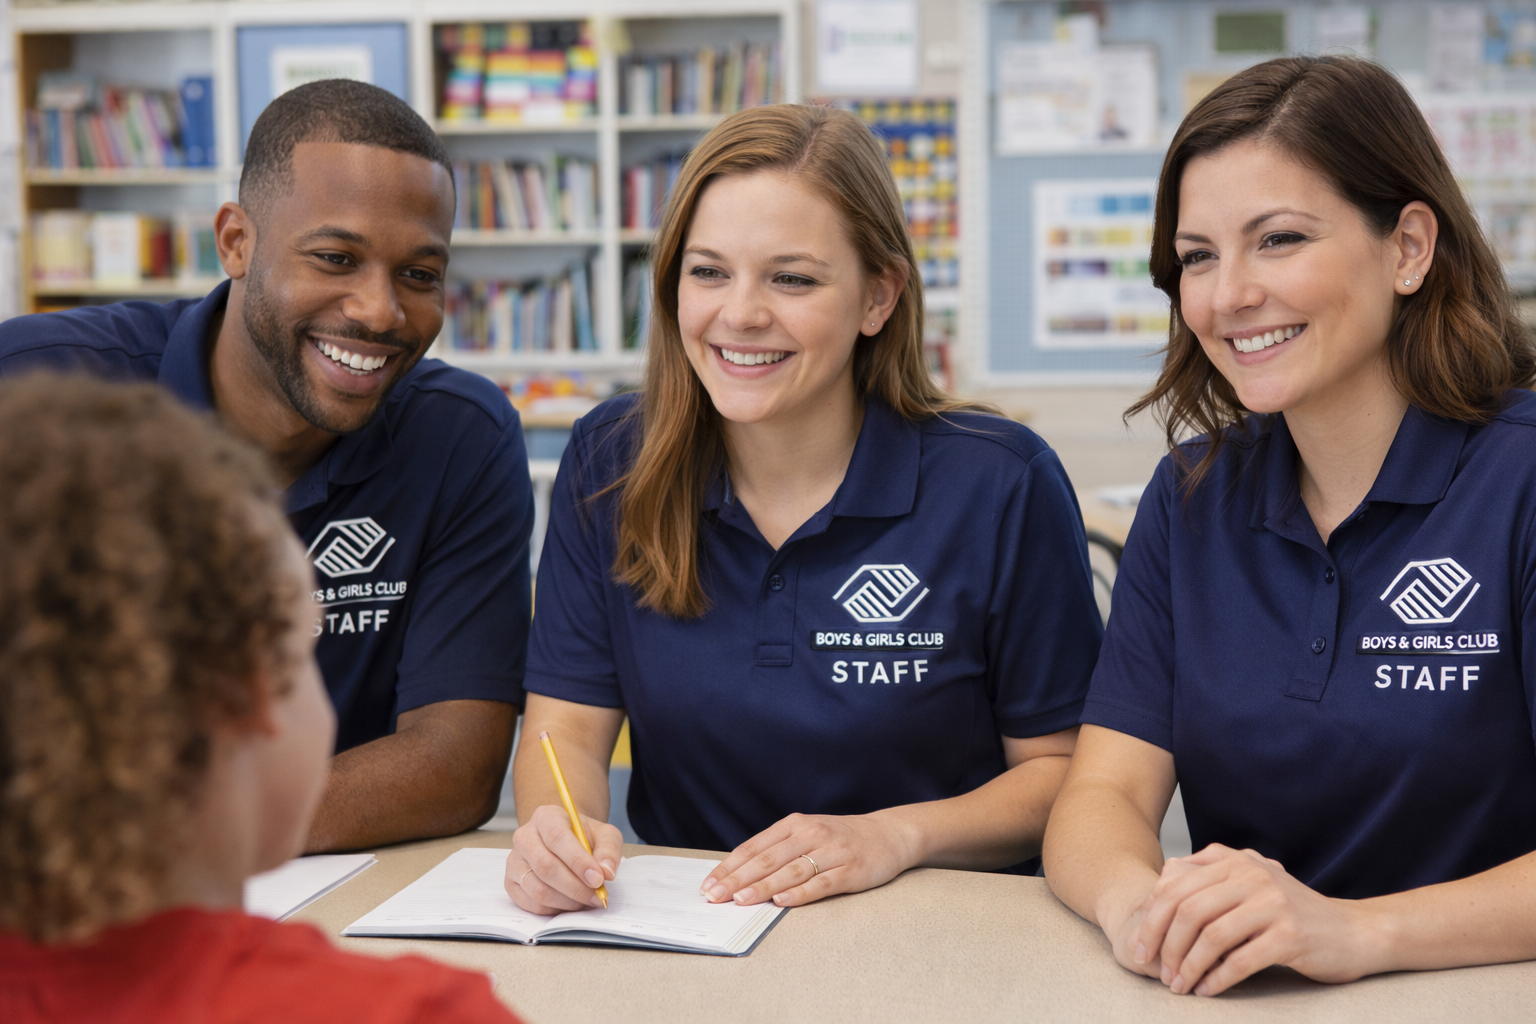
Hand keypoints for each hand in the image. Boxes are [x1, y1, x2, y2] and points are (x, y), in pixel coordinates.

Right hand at [504, 804, 623, 914]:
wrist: (565, 842)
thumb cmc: (583, 838)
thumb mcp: (604, 835)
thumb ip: (609, 850)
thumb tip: (606, 872)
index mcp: (546, 817)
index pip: (558, 838)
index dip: (578, 862)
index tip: (598, 879)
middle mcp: (524, 836)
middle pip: (546, 867)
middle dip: (575, 887)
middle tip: (596, 896)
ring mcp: (514, 861)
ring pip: (538, 889)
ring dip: (566, 901)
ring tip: (585, 900)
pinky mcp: (511, 883)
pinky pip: (530, 904)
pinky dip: (553, 910)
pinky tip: (569, 903)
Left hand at [700, 811, 919, 908]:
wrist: (888, 834)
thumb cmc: (839, 838)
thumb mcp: (807, 834)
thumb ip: (778, 850)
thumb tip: (738, 875)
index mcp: (794, 825)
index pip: (754, 847)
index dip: (729, 866)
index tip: (708, 884)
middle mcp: (811, 834)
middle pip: (767, 859)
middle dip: (737, 879)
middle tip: (715, 896)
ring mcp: (831, 852)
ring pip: (791, 871)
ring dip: (763, 887)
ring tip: (741, 900)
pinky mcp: (850, 871)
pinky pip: (821, 883)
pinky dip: (800, 893)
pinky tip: (782, 901)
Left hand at [1134, 844, 1381, 995]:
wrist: (1352, 932)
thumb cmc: (1291, 912)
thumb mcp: (1250, 882)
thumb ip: (1210, 875)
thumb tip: (1164, 879)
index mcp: (1235, 861)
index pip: (1175, 886)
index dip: (1152, 919)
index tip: (1141, 947)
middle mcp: (1252, 876)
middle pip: (1188, 910)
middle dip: (1165, 944)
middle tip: (1156, 971)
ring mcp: (1272, 904)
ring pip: (1211, 936)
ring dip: (1189, 966)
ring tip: (1179, 986)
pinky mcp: (1290, 936)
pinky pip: (1240, 960)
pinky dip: (1217, 978)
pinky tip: (1207, 990)